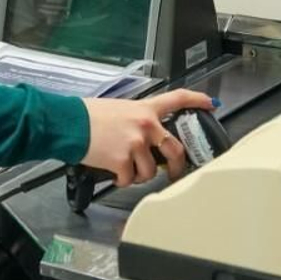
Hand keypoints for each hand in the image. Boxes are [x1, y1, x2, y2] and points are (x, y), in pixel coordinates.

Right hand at [80, 89, 213, 186]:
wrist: (70, 123)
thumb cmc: (89, 115)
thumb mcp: (120, 109)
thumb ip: (138, 119)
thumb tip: (147, 136)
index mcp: (145, 109)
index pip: (177, 99)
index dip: (197, 100)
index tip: (211, 103)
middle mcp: (146, 125)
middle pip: (175, 150)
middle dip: (176, 166)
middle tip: (172, 172)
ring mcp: (136, 144)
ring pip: (150, 171)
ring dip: (138, 174)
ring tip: (124, 167)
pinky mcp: (124, 161)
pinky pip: (129, 179)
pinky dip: (121, 180)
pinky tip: (112, 172)